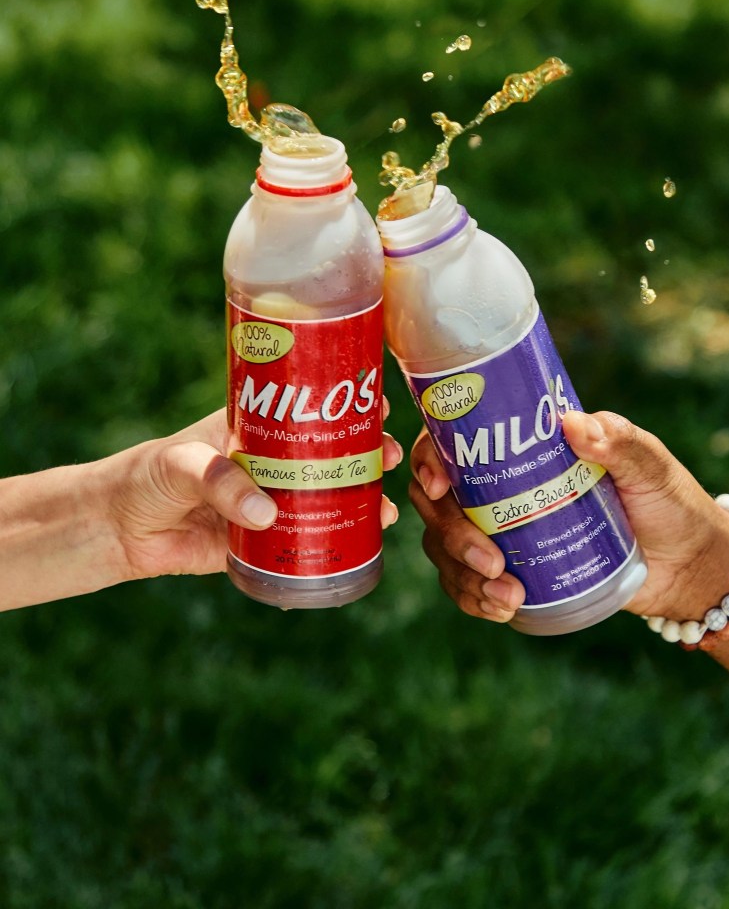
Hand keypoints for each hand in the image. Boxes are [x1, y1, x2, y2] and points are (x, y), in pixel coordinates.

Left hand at [108, 405, 402, 582]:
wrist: (120, 530)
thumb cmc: (147, 477)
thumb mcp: (181, 464)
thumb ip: (220, 481)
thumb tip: (267, 512)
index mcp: (257, 429)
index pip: (309, 408)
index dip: (346, 404)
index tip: (379, 403)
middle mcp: (273, 463)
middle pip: (332, 454)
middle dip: (368, 454)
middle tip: (390, 457)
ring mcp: (272, 501)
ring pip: (329, 498)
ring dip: (363, 500)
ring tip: (388, 509)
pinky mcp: (266, 542)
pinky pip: (308, 541)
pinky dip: (338, 542)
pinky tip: (366, 544)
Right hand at [409, 410, 728, 623]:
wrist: (690, 567)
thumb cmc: (672, 504)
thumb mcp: (651, 467)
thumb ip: (621, 443)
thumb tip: (573, 423)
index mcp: (523, 450)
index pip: (452, 443)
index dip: (429, 460)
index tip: (438, 485)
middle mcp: (500, 487)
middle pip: (440, 503)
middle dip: (451, 534)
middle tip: (491, 562)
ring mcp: (502, 531)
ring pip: (446, 548)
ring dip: (462, 575)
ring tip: (506, 598)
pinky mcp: (513, 571)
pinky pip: (468, 584)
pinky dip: (473, 598)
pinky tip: (500, 609)